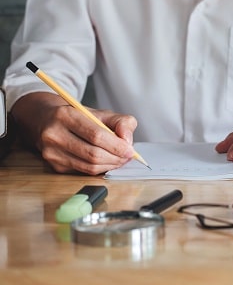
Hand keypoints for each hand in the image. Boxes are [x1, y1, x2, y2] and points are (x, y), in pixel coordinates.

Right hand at [12, 92, 136, 174]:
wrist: (48, 121)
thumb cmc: (79, 117)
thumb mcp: (102, 113)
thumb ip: (121, 122)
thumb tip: (127, 140)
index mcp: (66, 115)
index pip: (96, 135)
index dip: (116, 145)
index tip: (130, 150)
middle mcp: (54, 134)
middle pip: (93, 154)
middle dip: (115, 158)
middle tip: (127, 156)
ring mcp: (51, 152)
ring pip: (89, 166)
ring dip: (110, 165)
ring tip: (120, 159)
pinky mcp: (54, 165)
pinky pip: (83, 171)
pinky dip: (100, 169)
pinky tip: (106, 162)